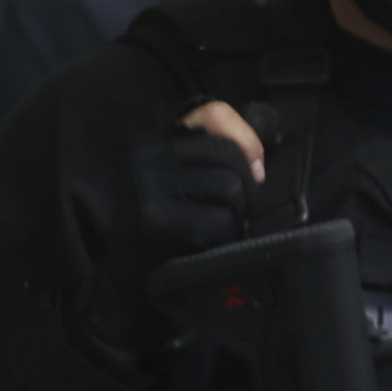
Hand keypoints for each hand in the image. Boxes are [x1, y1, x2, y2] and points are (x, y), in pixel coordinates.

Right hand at [108, 103, 265, 303]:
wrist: (128, 277)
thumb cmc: (169, 222)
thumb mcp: (186, 174)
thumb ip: (221, 145)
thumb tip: (263, 131)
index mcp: (157, 140)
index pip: (215, 113)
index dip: (246, 137)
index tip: (254, 165)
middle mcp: (148, 158)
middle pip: (230, 154)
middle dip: (245, 184)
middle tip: (230, 208)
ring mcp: (149, 189)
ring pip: (232, 187)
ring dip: (235, 213)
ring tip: (212, 226)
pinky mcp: (158, 222)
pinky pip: (222, 220)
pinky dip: (224, 237)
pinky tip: (203, 244)